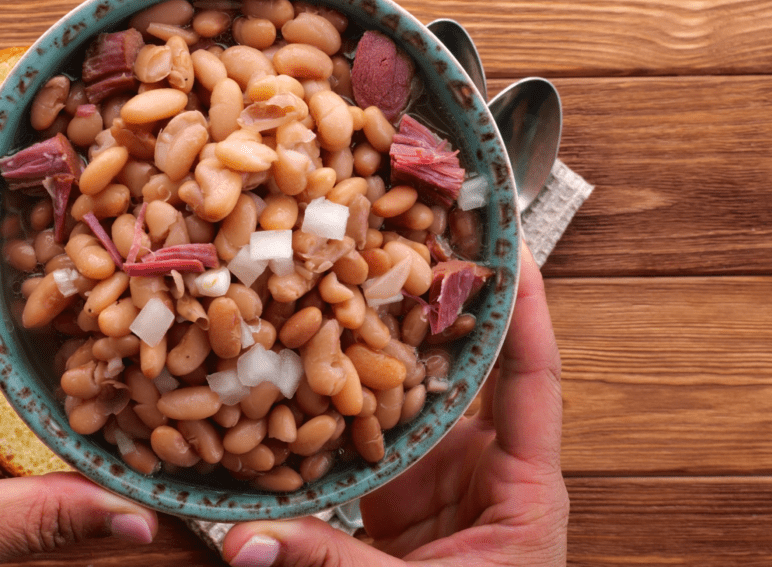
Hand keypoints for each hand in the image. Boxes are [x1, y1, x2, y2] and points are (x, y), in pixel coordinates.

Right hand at [222, 242, 568, 565]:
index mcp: (524, 490)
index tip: (511, 248)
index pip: (531, 379)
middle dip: (434, 306)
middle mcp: (483, 471)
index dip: (524, 311)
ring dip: (378, 349)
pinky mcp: (391, 501)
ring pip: (405, 401)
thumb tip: (241, 540)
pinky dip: (337, 406)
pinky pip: (364, 441)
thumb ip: (331, 565)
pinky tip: (305, 366)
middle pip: (463, 373)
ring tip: (347, 282)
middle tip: (407, 238)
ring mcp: (434, 481)